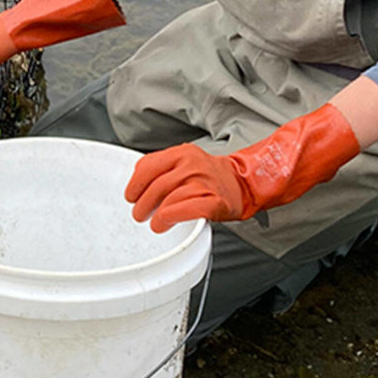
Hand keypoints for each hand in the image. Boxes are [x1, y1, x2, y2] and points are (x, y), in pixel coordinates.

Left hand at [125, 102, 360, 231]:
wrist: (247, 182)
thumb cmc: (212, 177)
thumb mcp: (187, 163)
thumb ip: (166, 169)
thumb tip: (137, 185)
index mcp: (182, 153)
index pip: (148, 166)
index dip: (135, 183)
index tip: (130, 195)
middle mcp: (191, 165)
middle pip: (156, 185)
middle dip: (141, 203)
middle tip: (138, 214)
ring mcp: (204, 183)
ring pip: (168, 198)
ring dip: (154, 213)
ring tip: (151, 222)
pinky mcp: (213, 202)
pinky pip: (184, 210)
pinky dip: (169, 218)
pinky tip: (163, 224)